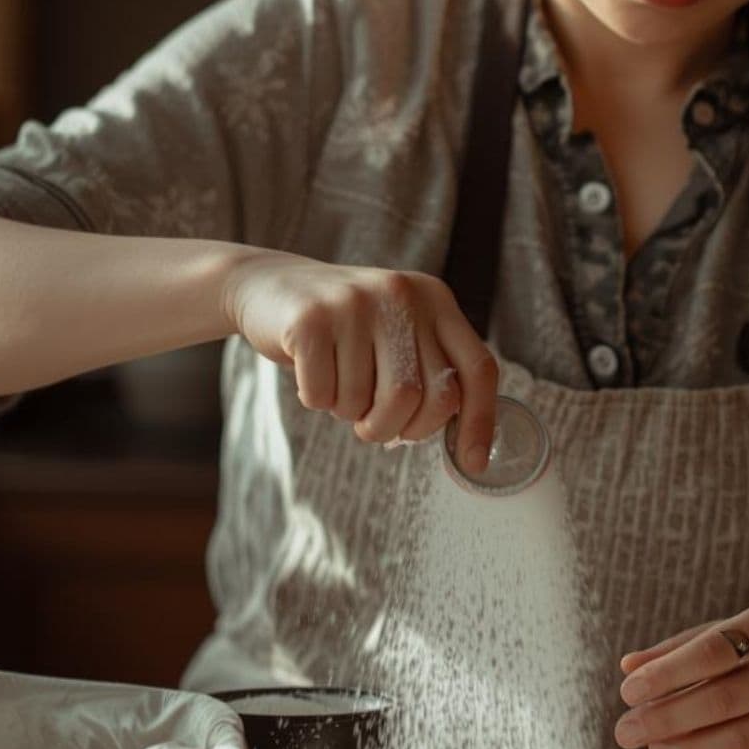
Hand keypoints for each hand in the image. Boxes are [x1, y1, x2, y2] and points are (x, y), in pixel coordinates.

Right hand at [221, 252, 497, 470]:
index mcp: (434, 299)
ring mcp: (355, 303)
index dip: (480, 421)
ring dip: (350, 412)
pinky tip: (310, 371)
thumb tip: (462, 445)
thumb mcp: (398, 332)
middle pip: (423, 398)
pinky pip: (323, 396)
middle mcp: (401, 295)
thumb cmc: (344, 327)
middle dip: (397, 429)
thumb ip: (430, 372)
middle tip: (373, 423)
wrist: (268, 284)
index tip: (473, 464)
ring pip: (370, 403)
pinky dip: (316, 400)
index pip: (476, 368)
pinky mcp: (310, 320)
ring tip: (337, 381)